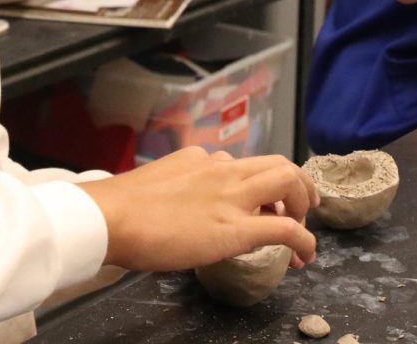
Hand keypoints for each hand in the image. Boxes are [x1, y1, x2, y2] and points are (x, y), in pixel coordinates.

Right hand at [79, 146, 318, 271]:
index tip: (262, 202)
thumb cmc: (123, 208)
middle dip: (297, 184)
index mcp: (203, 161)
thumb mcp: (161, 185)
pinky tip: (305, 255)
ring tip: (303, 228)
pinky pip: (285, 228)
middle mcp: (223, 169)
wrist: (111, 217)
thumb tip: (188, 205)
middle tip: (301, 206)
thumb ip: (182, 188)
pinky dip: (304, 239)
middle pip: (278, 163)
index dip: (261, 184)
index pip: (244, 164)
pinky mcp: (237, 228)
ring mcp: (232, 196)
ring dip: (302, 203)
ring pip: (288, 180)